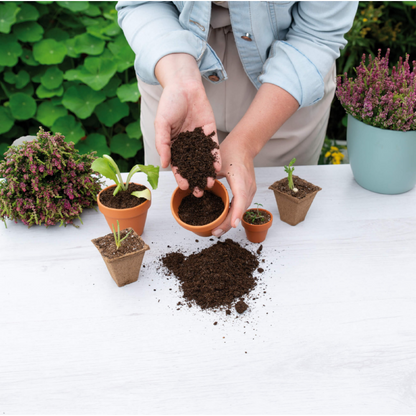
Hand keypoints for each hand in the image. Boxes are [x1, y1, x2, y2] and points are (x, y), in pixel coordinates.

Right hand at [154, 54, 220, 196]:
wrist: (185, 86)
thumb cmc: (169, 104)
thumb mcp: (161, 124)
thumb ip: (163, 144)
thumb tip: (164, 164)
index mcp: (173, 145)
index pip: (177, 165)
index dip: (180, 177)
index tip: (184, 187)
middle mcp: (186, 146)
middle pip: (191, 167)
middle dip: (195, 180)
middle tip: (199, 193)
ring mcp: (199, 141)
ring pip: (203, 161)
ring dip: (206, 172)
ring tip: (209, 183)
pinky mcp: (210, 134)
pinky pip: (213, 148)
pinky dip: (215, 158)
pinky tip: (217, 168)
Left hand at [212, 136, 256, 236]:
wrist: (244, 145)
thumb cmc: (231, 151)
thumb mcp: (216, 163)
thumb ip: (207, 177)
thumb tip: (196, 190)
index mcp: (241, 179)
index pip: (240, 199)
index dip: (235, 213)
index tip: (231, 225)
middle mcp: (248, 186)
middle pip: (240, 209)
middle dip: (228, 223)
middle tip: (215, 232)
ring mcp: (251, 189)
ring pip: (242, 210)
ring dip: (230, 221)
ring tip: (217, 230)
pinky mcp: (249, 191)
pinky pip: (241, 206)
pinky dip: (233, 214)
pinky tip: (224, 220)